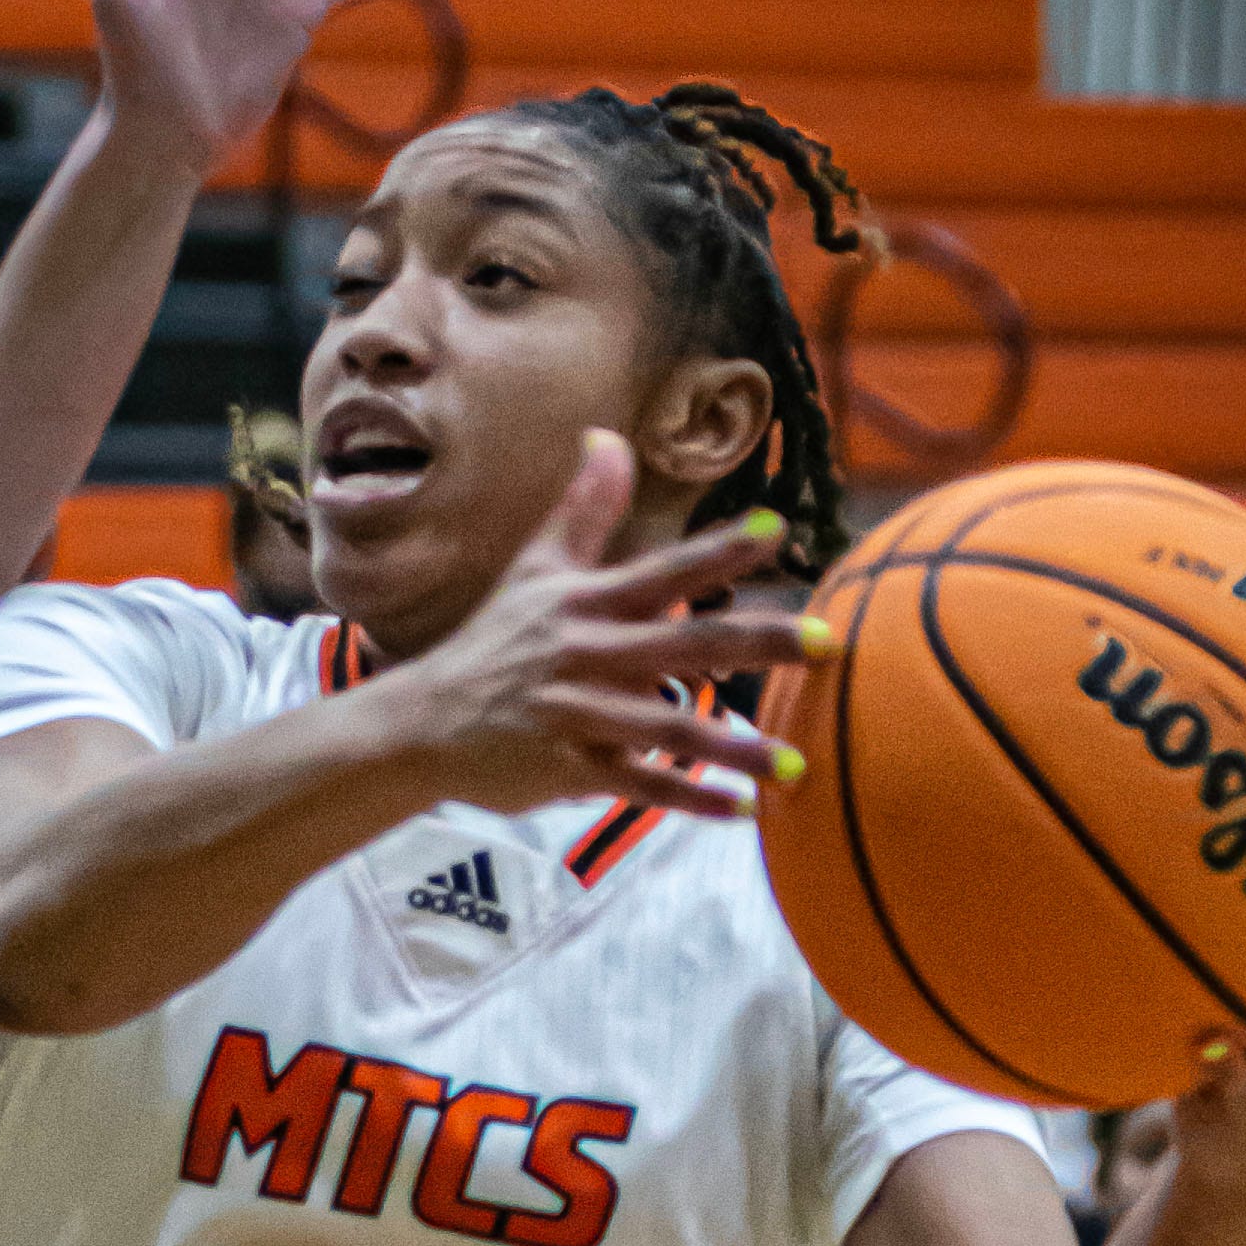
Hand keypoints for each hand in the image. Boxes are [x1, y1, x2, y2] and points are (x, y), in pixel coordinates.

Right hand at [363, 433, 823, 820]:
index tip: (777, 535)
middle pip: (683, 645)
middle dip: (757, 644)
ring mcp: (579, 716)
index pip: (661, 571)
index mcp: (585, 604)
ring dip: (733, 746)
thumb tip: (608, 434)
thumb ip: (582, 509)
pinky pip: (641, 788)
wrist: (422, 724)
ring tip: (795, 762)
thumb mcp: (533, 569)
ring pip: (668, 728)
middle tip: (824, 641)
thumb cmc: (491, 644)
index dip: (716, 553)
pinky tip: (743, 810)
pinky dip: (691, 802)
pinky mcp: (569, 769)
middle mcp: (587, 655)